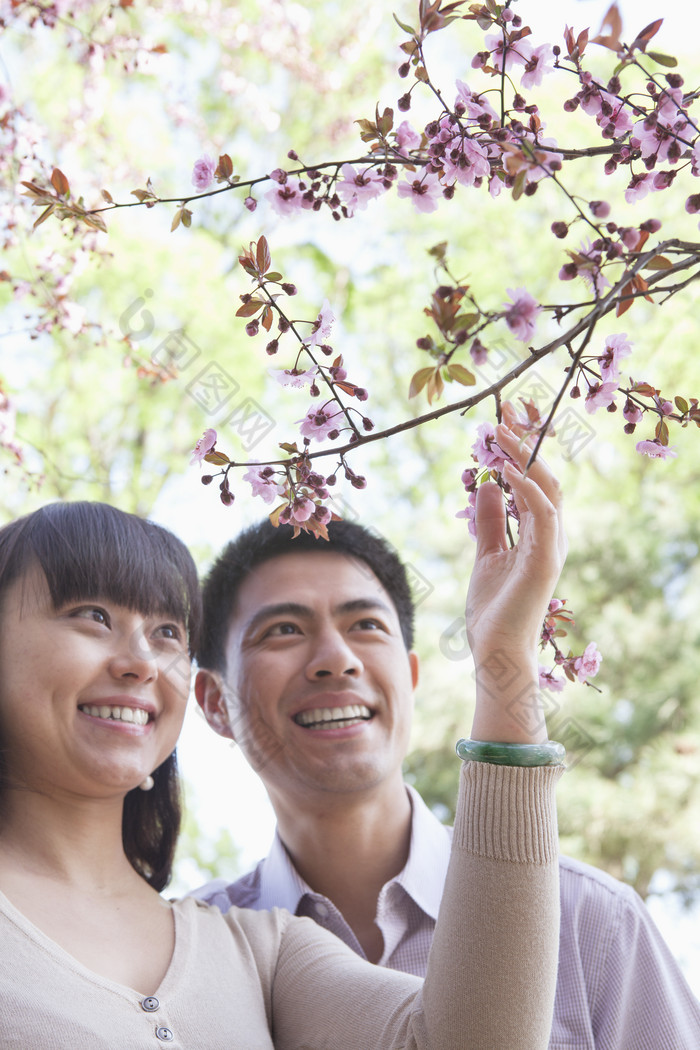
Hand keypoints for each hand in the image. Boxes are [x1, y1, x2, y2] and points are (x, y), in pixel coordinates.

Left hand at [465, 403, 565, 741]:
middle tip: (509, 407)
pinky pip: (542, 514)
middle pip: (545, 474)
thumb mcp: (487, 554)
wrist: (496, 653)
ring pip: (546, 487)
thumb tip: (486, 484)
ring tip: (500, 429)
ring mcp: (551, 546)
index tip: (506, 416)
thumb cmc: (493, 610)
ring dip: (524, 455)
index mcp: (538, 532)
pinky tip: (505, 469)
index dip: (524, 446)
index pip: (535, 478)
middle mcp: (551, 534)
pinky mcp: (545, 560)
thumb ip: (490, 520)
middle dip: (529, 439)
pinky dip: (526, 488)